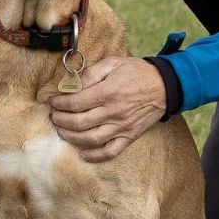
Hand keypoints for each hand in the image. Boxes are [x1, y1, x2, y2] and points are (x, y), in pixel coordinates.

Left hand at [49, 57, 166, 161]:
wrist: (165, 86)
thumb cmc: (137, 72)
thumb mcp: (113, 63)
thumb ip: (92, 73)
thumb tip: (73, 85)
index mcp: (108, 92)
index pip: (76, 103)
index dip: (60, 103)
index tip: (53, 102)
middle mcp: (114, 112)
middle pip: (79, 122)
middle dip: (61, 121)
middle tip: (53, 116)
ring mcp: (122, 127)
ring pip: (91, 139)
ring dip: (71, 137)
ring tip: (61, 131)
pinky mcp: (129, 137)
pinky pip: (110, 151)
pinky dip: (95, 156)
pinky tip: (82, 154)